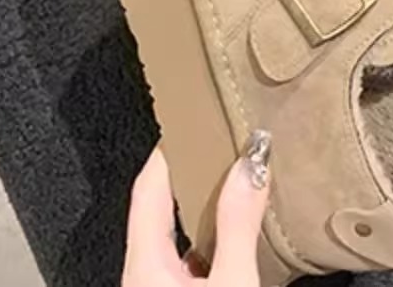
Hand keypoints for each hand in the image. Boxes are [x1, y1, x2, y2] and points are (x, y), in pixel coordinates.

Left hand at [122, 138, 271, 286]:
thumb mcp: (233, 281)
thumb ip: (238, 225)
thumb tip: (251, 166)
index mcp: (145, 263)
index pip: (148, 187)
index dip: (169, 150)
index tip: (191, 121)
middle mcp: (141, 277)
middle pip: (158, 209)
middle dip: (188, 175)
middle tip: (217, 146)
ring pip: (173, 239)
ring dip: (199, 212)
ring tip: (230, 187)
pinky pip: (184, 264)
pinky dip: (205, 242)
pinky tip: (230, 243)